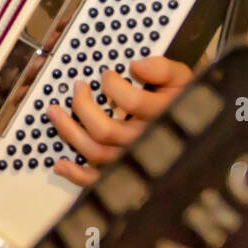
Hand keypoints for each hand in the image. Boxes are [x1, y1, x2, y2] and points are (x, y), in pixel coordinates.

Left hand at [46, 55, 192, 185]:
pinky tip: (60, 164)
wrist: (194, 126)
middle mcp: (146, 141)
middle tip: (77, 87)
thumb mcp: (181, 77)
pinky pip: (98, 180)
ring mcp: (132, 159)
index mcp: (162, 116)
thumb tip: (137, 66)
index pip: (132, 103)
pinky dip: (77, 175)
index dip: (113, 85)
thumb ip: (162, 68)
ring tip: (53, 112)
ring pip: (96, 153)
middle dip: (82, 106)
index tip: (106, 75)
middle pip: (105, 131)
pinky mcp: (122, 171)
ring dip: (69, 132)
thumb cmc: (181, 98)